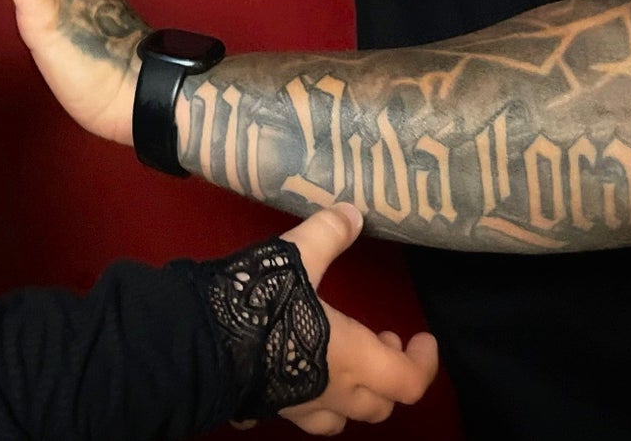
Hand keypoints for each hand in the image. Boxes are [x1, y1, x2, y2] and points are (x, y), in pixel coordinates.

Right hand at [267, 205, 438, 433]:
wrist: (206, 342)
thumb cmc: (263, 302)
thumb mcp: (297, 254)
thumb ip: (328, 233)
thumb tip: (353, 213)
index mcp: (354, 359)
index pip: (409, 380)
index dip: (424, 363)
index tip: (422, 338)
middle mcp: (334, 392)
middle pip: (381, 404)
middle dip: (389, 376)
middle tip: (381, 341)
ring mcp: (300, 406)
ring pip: (342, 417)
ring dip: (354, 395)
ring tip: (344, 364)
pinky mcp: (269, 407)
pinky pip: (299, 412)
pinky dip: (308, 399)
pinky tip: (293, 376)